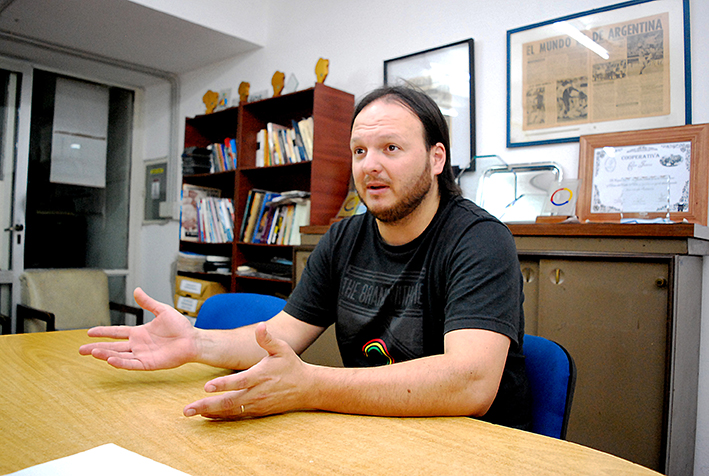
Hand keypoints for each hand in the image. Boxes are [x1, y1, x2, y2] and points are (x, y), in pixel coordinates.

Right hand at [79, 288, 198, 369]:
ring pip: (119, 355)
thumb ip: (148, 302)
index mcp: (139, 333)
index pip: (116, 332)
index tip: (89, 331)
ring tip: (92, 352)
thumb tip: (136, 290)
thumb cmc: (180, 326)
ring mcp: (142, 355)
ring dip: (105, 354)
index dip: (103, 332)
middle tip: (81, 350)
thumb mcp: (162, 311)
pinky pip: (132, 364)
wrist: (192, 339)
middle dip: (97, 347)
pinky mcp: (149, 364)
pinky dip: (120, 362)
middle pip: (113, 346)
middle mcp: (138, 345)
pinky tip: (110, 360)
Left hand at [183, 322, 310, 418]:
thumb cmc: (292, 366)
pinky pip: (236, 416)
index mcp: (261, 375)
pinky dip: (221, 417)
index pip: (239, 381)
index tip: (207, 387)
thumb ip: (267, 339)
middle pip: (229, 401)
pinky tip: (207, 416)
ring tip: (192, 413)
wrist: (307, 388)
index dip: (223, 385)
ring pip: (230, 411)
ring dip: (210, 413)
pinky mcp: (257, 412)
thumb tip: (260, 326)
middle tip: (188, 409)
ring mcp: (256, 404)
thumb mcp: (282, 349)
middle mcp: (257, 392)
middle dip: (207, 405)